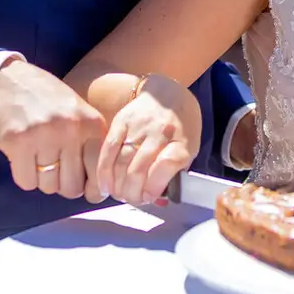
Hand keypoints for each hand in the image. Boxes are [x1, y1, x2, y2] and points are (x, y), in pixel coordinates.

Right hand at [0, 59, 108, 201]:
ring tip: (38, 158)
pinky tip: (23, 157)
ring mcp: (43, 135)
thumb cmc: (47, 101)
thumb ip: (91, 145)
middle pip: (72, 187)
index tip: (86, 189)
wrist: (8, 80)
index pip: (98, 172)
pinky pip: (26, 182)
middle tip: (56, 169)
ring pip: (48, 186)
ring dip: (42, 180)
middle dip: (63, 184)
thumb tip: (99, 190)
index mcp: (91, 123)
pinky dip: (24, 176)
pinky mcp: (17, 141)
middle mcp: (70, 129)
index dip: (93, 188)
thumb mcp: (79, 114)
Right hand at [95, 76, 196, 206]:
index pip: (166, 166)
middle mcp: (161, 132)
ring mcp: (139, 126)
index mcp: (182, 142)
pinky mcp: (121, 121)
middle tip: (131, 199)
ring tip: (119, 194)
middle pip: (138, 169)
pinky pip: (108, 149)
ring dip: (117, 185)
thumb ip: (175, 174)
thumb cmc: (181, 128)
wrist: (169, 93)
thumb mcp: (189, 150)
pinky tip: (104, 184)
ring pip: (121, 162)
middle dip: (132, 193)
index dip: (153, 187)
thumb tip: (158, 200)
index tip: (148, 198)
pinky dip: (103, 170)